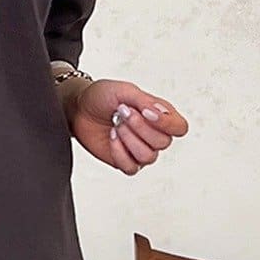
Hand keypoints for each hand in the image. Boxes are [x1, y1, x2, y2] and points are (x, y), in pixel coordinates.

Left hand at [66, 77, 188, 176]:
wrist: (79, 109)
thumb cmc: (103, 96)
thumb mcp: (125, 91)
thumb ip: (146, 101)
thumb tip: (161, 114)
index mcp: (160, 115)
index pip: (180, 128)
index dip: (167, 123)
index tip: (145, 111)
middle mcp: (154, 135)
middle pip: (163, 143)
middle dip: (140, 127)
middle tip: (123, 113)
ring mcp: (140, 150)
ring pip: (148, 157)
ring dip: (129, 139)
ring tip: (116, 125)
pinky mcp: (124, 162)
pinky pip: (131, 168)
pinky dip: (119, 152)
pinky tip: (112, 138)